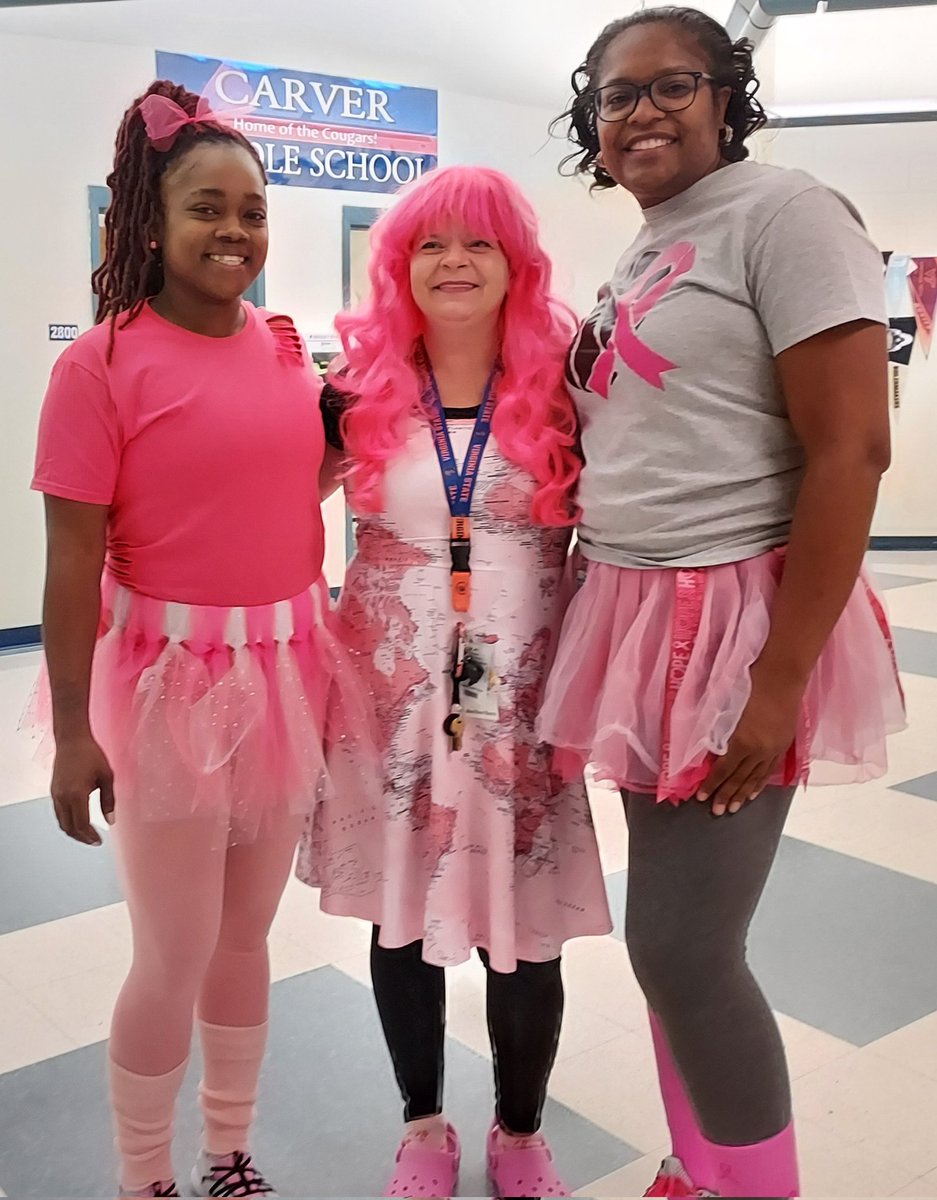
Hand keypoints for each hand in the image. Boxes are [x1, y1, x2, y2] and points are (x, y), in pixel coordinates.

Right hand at [50, 735, 114, 844]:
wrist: (72, 740)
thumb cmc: (90, 754)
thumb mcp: (107, 776)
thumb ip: (108, 800)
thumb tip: (111, 820)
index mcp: (77, 794)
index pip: (82, 824)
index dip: (90, 836)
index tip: (99, 841)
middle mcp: (63, 797)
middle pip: (69, 827)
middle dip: (81, 837)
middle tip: (94, 841)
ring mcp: (56, 794)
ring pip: (62, 822)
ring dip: (73, 831)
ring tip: (87, 835)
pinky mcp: (54, 791)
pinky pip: (59, 813)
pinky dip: (67, 821)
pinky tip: (78, 821)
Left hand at [697, 664, 803, 816]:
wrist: (782, 674)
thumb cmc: (750, 682)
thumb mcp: (726, 706)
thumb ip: (717, 730)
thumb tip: (707, 748)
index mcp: (742, 741)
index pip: (723, 770)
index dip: (711, 785)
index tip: (702, 797)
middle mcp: (759, 750)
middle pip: (739, 778)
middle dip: (726, 795)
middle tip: (716, 811)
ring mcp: (773, 748)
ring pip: (756, 778)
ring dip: (743, 794)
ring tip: (734, 807)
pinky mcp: (783, 744)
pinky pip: (770, 770)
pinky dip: (760, 782)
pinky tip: (755, 791)